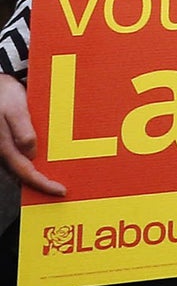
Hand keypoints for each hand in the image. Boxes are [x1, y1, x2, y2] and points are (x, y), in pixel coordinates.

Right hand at [0, 75, 62, 196]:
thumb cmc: (3, 95)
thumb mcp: (15, 109)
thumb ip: (23, 131)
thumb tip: (32, 153)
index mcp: (5, 147)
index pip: (26, 172)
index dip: (43, 184)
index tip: (60, 191)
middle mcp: (4, 151)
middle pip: (23, 175)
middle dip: (42, 184)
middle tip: (61, 189)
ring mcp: (4, 147)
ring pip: (22, 167)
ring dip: (38, 174)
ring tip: (57, 177)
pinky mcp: (7, 142)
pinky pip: (21, 157)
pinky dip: (34, 162)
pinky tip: (46, 160)